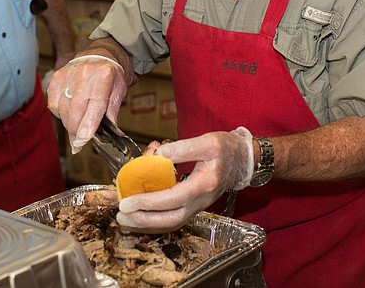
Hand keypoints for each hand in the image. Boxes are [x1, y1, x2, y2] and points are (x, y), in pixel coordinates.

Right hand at [46, 54, 126, 152]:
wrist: (101, 55)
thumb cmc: (111, 75)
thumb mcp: (119, 91)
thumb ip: (112, 112)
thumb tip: (107, 134)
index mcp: (104, 76)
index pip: (95, 104)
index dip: (88, 125)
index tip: (83, 140)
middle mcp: (84, 73)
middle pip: (75, 109)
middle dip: (76, 130)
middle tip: (79, 141)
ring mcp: (68, 74)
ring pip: (63, 109)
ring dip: (68, 123)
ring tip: (76, 127)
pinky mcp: (57, 77)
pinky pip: (54, 104)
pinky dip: (60, 114)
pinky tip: (69, 112)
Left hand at [117, 129, 252, 232]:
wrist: (243, 160)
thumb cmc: (226, 149)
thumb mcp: (206, 141)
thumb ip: (181, 148)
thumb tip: (157, 156)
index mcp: (203, 185)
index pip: (172, 199)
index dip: (148, 202)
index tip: (127, 201)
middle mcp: (201, 201)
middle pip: (170, 219)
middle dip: (143, 219)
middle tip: (121, 214)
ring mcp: (197, 206)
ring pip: (171, 223)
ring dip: (147, 223)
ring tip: (125, 219)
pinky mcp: (193, 206)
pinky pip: (172, 218)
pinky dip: (154, 220)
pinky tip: (139, 215)